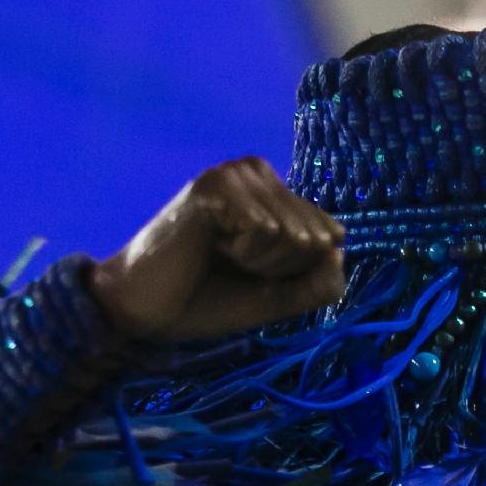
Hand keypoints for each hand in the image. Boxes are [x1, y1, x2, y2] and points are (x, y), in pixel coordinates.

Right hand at [88, 156, 345, 341]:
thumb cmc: (208, 301)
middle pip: (315, 235)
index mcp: (273, 192)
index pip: (330, 234)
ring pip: (293, 232)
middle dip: (280, 268)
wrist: (146, 313)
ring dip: (260, 262)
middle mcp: (256, 172)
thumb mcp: (280, 297)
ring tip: (218, 256)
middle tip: (232, 266)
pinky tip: (209, 247)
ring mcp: (234, 173)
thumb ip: (320, 281)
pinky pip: (265, 228)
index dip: (297, 272)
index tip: (252, 274)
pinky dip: (244, 252)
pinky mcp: (213, 184)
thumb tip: (339, 247)